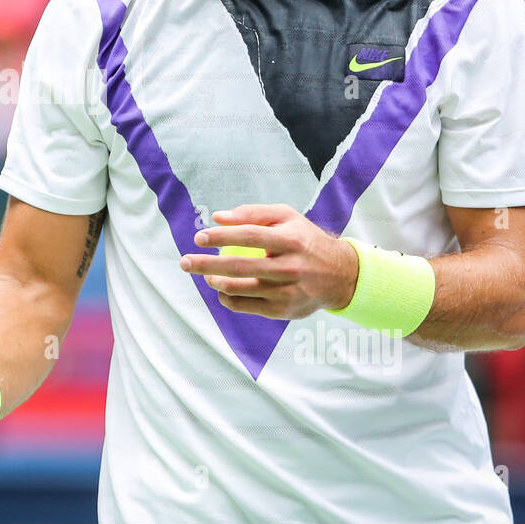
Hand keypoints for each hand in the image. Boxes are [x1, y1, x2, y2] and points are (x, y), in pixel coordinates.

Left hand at [178, 204, 358, 319]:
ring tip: (205, 276)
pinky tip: (221, 290)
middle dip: (206, 265)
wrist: (340, 275)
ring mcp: (287, 291)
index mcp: (291, 239)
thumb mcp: (287, 217)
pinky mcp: (284, 310)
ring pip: (241, 289)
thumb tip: (218, 217)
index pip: (250, 236)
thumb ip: (253, 213)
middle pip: (240, 266)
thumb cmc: (305, 240)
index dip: (221, 237)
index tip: (199, 237)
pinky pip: (247, 306)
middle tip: (184, 262)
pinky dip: (228, 299)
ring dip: (216, 282)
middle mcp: (291, 266)